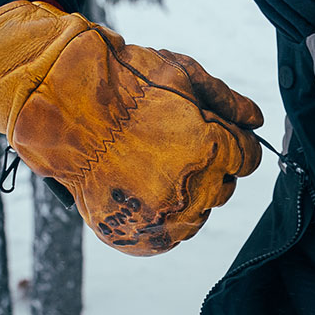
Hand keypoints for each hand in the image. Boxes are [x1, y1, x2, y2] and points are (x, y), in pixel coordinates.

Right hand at [0, 0, 262, 255]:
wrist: (57, 106)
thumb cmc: (120, 85)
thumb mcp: (182, 75)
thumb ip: (227, 102)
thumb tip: (257, 120)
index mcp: (209, 149)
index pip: (248, 159)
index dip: (234, 144)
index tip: (215, 135)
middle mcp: (190, 189)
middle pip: (224, 189)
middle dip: (210, 168)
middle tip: (175, 146)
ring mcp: (160, 216)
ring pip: (197, 216)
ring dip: (186, 196)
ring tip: (152, 168)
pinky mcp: (133, 236)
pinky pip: (164, 239)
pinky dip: (158, 220)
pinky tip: (140, 192)